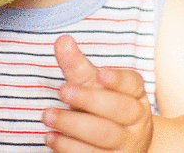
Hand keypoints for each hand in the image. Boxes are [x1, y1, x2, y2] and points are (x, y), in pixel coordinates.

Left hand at [43, 35, 153, 151]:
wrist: (119, 148)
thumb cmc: (102, 110)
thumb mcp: (93, 88)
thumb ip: (78, 66)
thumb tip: (62, 41)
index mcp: (135, 96)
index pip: (132, 83)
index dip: (118, 79)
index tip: (100, 73)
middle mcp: (136, 121)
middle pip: (119, 109)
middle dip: (89, 99)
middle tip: (62, 90)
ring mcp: (126, 145)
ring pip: (105, 136)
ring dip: (74, 125)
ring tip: (48, 115)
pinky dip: (70, 148)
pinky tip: (52, 137)